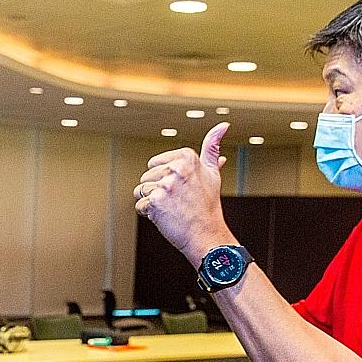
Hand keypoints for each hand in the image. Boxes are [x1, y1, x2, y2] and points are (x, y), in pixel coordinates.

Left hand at [134, 123, 234, 265]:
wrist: (206, 235)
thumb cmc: (207, 206)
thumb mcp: (212, 172)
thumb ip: (212, 147)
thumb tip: (222, 126)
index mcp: (187, 157)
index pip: (154, 163)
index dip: (164, 178)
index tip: (180, 188)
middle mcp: (176, 168)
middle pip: (146, 176)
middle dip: (156, 190)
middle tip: (177, 201)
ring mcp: (165, 185)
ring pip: (141, 190)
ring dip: (151, 202)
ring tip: (171, 208)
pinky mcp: (155, 201)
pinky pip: (139, 205)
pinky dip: (149, 214)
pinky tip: (165, 216)